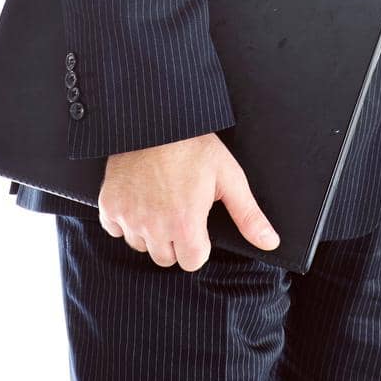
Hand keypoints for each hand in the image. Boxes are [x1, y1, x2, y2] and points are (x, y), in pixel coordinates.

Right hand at [98, 131, 279, 271]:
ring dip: (150, 230)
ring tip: (160, 199)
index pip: (193, 262)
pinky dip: (125, 219)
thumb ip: (248, 215)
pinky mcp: (109, 206)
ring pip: (141, 245)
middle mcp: (154, 227)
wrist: (156, 118)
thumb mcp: (228, 177)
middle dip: (175, 239)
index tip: (198, 221)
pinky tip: (139, 197)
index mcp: (185, 223)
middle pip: (166, 257)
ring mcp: (129, 217)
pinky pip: (116, 229)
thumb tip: (270, 243)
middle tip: (180, 207)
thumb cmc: (194, 145)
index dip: (199, 243)